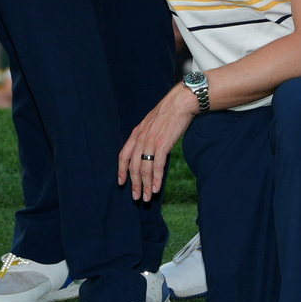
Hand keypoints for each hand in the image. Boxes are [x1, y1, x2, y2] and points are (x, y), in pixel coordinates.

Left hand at [117, 84, 196, 200]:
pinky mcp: (163, 144)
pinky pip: (157, 166)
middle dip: (134, 184)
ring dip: (145, 185)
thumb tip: (146, 150)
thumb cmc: (168, 114)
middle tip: (136, 197)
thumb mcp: (151, 124)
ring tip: (147, 197)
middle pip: (133, 167)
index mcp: (136, 134)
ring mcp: (151, 142)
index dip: (121, 171)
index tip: (122, 183)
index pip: (123, 155)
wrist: (179, 104)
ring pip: (144, 169)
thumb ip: (145, 136)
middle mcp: (140, 139)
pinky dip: (156, 179)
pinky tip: (156, 188)